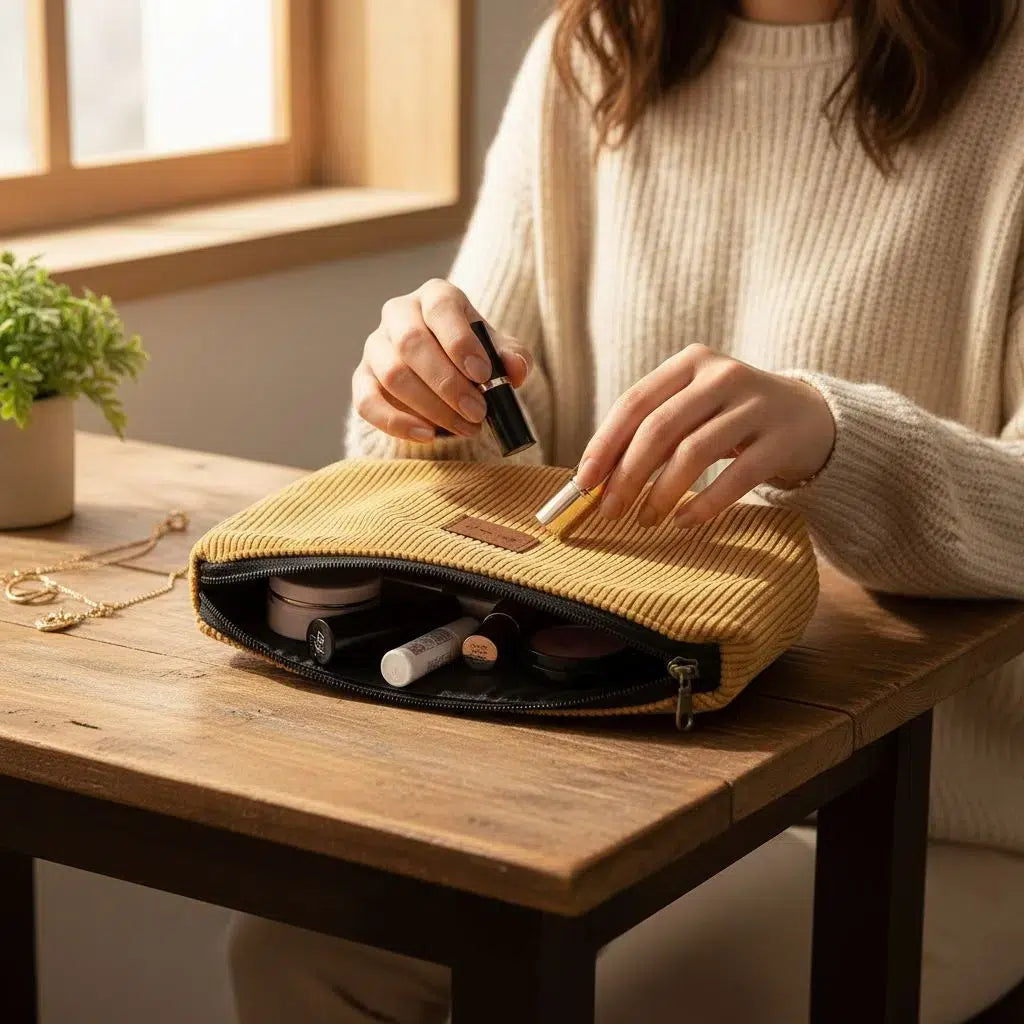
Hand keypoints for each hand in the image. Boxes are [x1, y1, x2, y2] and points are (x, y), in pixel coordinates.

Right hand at [352, 279, 531, 441]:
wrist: (447, 373)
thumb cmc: (475, 356)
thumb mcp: (500, 352)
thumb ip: (513, 357)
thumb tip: (516, 370)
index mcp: (436, 296)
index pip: (441, 308)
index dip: (459, 341)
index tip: (482, 375)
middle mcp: (399, 313)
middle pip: (411, 343)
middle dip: (447, 384)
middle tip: (477, 413)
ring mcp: (376, 345)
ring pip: (392, 374)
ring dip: (431, 407)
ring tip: (465, 428)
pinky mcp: (362, 377)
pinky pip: (366, 401)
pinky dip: (395, 423)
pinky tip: (427, 436)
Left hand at [575, 345, 835, 528]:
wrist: (811, 418)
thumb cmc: (731, 419)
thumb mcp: (693, 410)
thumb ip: (651, 432)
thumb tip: (595, 478)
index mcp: (690, 363)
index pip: (635, 402)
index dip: (605, 443)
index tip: (583, 482)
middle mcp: (723, 375)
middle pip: (660, 427)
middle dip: (628, 474)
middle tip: (610, 511)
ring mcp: (756, 404)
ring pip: (695, 451)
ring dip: (662, 492)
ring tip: (646, 520)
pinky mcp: (781, 438)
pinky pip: (737, 476)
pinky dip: (705, 503)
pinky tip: (684, 521)